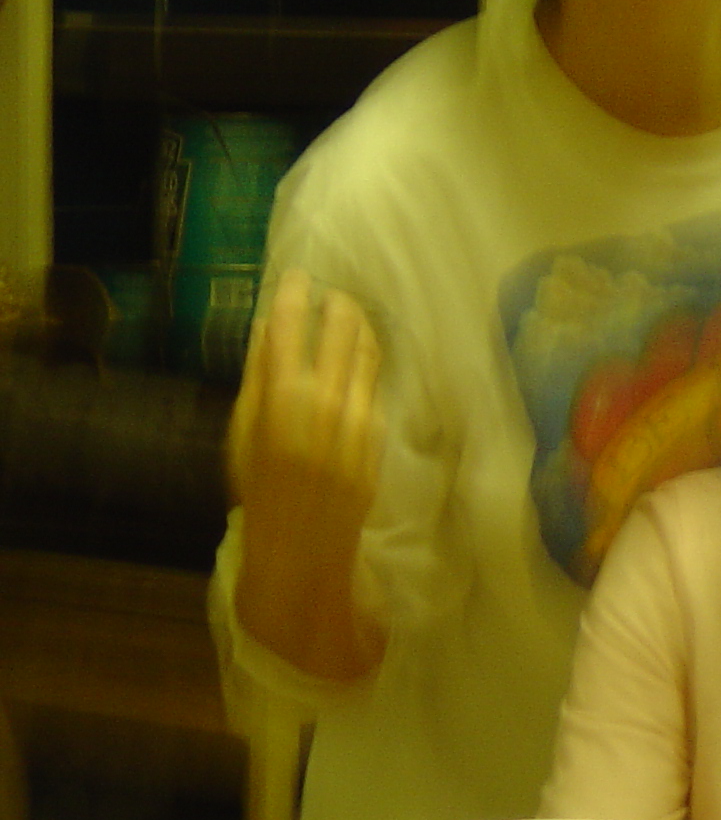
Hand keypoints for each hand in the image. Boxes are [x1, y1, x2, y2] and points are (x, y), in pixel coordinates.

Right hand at [229, 268, 381, 536]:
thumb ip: (257, 376)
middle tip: (330, 293)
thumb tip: (264, 328)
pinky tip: (358, 357)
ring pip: (367, 351)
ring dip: (359, 325)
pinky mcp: (379, 432)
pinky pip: (375, 384)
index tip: (295, 276)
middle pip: (341, 328)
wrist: (302, 543)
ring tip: (348, 315)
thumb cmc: (258, 488)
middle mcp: (325, 399)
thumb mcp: (241, 431)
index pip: (290, 325)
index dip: (293, 292)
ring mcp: (359, 415)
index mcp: (281, 396)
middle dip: (336, 302)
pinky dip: (366, 363)